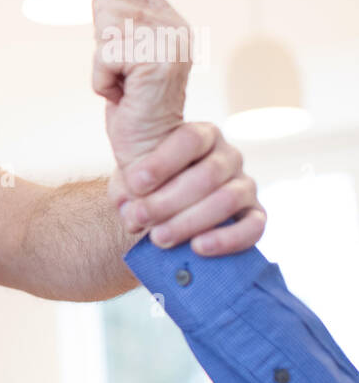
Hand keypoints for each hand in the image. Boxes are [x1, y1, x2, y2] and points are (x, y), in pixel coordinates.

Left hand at [92, 0, 193, 167]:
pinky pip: (104, 57)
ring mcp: (171, 44)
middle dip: (104, 44)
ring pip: (106, 29)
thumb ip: (111, 26)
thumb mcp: (116, 59)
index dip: (110, 18)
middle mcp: (178, 28)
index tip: (123, 55)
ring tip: (124, 86)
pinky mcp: (158, 63)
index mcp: (171, 22)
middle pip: (112, 4)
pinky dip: (102, 81)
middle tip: (124, 76)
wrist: (146, 149)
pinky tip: (123, 97)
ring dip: (103, 65)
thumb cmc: (131, 106)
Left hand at [107, 122, 266, 254]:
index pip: (190, 140)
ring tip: (159, 237)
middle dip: (168, 201)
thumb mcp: (130, 177)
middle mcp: (228, 157)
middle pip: (207, 175)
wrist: (160, 203)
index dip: (162, 162)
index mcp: (200, 135)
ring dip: (189, 222)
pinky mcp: (253, 215)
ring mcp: (244, 185)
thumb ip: (128, 186)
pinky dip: (227, 239)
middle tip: (140, 217)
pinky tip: (197, 247)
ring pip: (227, 200)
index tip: (136, 183)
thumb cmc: (146, 184)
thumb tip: (132, 209)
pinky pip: (253, 227)